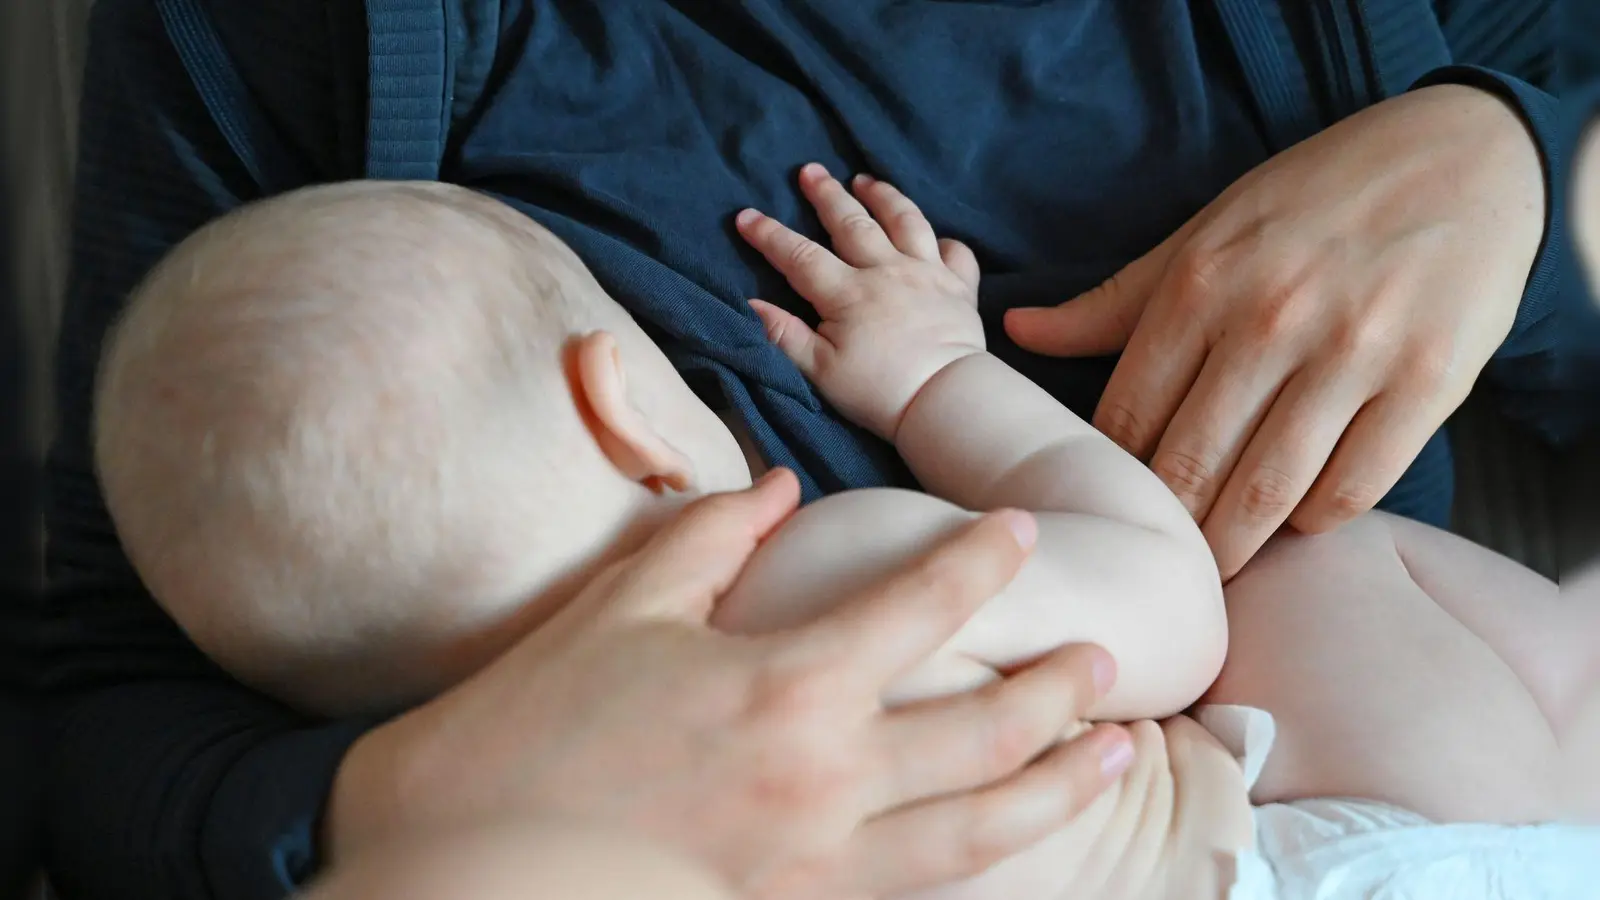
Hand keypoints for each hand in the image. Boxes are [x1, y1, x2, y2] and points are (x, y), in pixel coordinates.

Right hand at [327, 469, 1132, 899]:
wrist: (465, 877)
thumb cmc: (529, 734)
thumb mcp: (616, 610)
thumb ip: (711, 539)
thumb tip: (779, 491)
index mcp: (786, 687)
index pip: (921, 608)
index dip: (981, 563)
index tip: (1022, 532)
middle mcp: (828, 780)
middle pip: (986, 730)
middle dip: (1058, 689)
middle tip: (1105, 656)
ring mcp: (822, 863)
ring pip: (982, 830)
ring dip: (1061, 787)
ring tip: (1120, 755)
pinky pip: (920, 888)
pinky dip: (982, 861)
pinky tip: (1009, 838)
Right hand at [736, 163, 983, 440]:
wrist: (945, 401)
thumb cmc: (879, 392)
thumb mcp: (821, 371)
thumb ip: (785, 335)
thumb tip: (751, 303)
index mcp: (848, 293)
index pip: (799, 255)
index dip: (769, 235)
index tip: (745, 216)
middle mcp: (886, 270)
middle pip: (851, 222)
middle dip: (826, 194)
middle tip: (810, 170)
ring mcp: (927, 273)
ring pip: (904, 220)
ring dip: (883, 196)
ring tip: (866, 181)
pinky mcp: (960, 287)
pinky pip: (956, 252)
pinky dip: (945, 241)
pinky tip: (935, 238)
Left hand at [1005, 84, 1542, 577]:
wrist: (1465, 154)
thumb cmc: (1317, 199)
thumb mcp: (1206, 232)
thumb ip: (1115, 300)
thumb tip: (1018, 331)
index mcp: (1200, 284)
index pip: (1126, 417)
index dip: (1108, 480)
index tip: (1105, 514)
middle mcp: (1268, 320)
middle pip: (1188, 468)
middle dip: (1164, 531)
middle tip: (1151, 567)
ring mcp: (1351, 353)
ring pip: (1266, 494)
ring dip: (1234, 546)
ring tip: (1213, 572)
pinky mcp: (1428, 383)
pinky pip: (1352, 487)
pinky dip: (1316, 520)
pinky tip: (1297, 522)